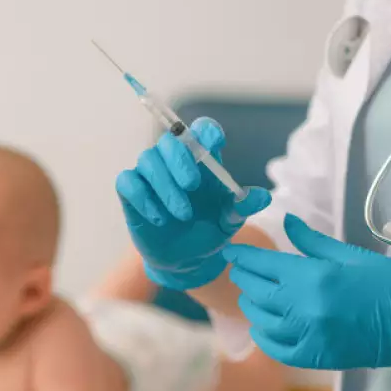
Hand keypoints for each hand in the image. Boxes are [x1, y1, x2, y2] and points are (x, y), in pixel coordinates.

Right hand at [116, 117, 270, 289]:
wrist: (187, 259)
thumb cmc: (210, 230)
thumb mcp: (230, 221)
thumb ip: (243, 207)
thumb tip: (263, 197)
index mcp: (203, 160)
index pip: (201, 130)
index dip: (205, 131)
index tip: (213, 143)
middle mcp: (174, 161)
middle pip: (170, 140)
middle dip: (180, 160)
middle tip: (193, 185)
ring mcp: (150, 175)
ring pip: (148, 160)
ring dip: (165, 186)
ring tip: (182, 215)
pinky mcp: (132, 192)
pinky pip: (128, 182)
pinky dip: (143, 198)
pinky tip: (159, 218)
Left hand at [223, 214, 390, 385]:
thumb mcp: (351, 255)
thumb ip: (313, 243)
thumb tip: (287, 222)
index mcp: (315, 277)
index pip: (264, 265)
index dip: (243, 257)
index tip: (230, 251)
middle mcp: (306, 308)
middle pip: (257, 292)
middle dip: (245, 279)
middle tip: (240, 270)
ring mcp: (310, 336)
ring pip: (263, 322)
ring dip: (253, 307)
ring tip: (252, 296)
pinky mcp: (319, 359)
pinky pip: (278, 350)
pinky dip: (266, 338)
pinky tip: (264, 328)